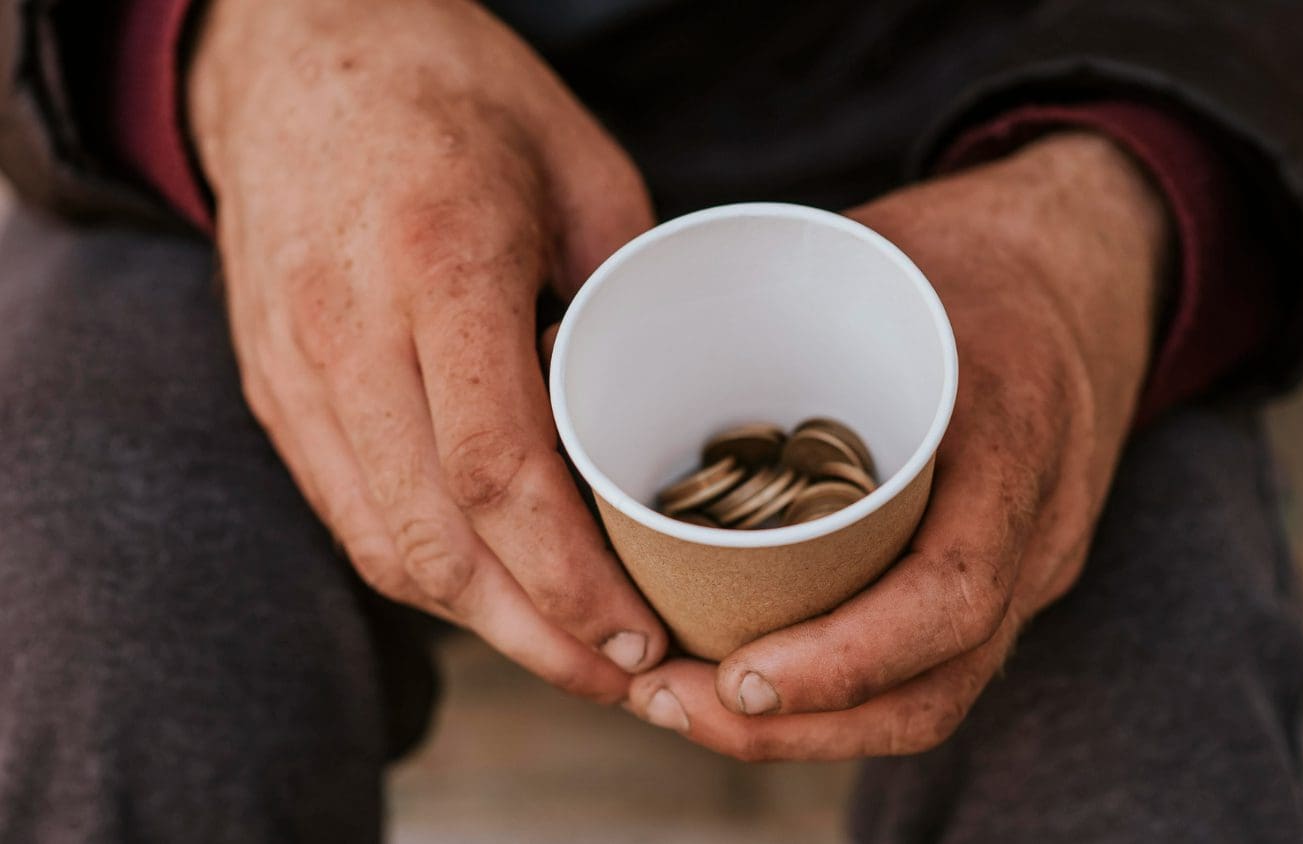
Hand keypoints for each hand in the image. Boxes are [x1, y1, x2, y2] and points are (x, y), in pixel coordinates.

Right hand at [189, 0, 666, 701]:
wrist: (291, 51)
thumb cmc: (453, 89)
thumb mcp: (580, 162)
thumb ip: (624, 293)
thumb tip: (666, 416)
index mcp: (436, 262)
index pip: (495, 471)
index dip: (569, 579)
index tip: (640, 635)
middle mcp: (345, 329)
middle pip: (434, 539)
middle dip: (536, 635)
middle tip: (623, 678)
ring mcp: (292, 366)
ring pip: (381, 544)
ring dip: (481, 622)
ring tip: (570, 654)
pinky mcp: (271, 387)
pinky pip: (346, 510)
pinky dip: (424, 569)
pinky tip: (493, 591)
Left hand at [623, 133, 1168, 756]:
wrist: (1091, 263)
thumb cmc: (967, 251)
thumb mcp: (878, 249)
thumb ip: (761, 306)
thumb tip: (569, 341)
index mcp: (1014, 431)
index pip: (952, 593)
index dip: (845, 660)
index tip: (735, 677)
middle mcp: (1038, 522)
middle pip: (938, 683)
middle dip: (799, 726)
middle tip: (669, 704)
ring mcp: (1032, 560)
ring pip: (935, 693)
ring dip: (811, 729)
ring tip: (690, 708)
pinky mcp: (1005, 574)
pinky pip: (934, 662)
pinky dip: (841, 692)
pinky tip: (752, 678)